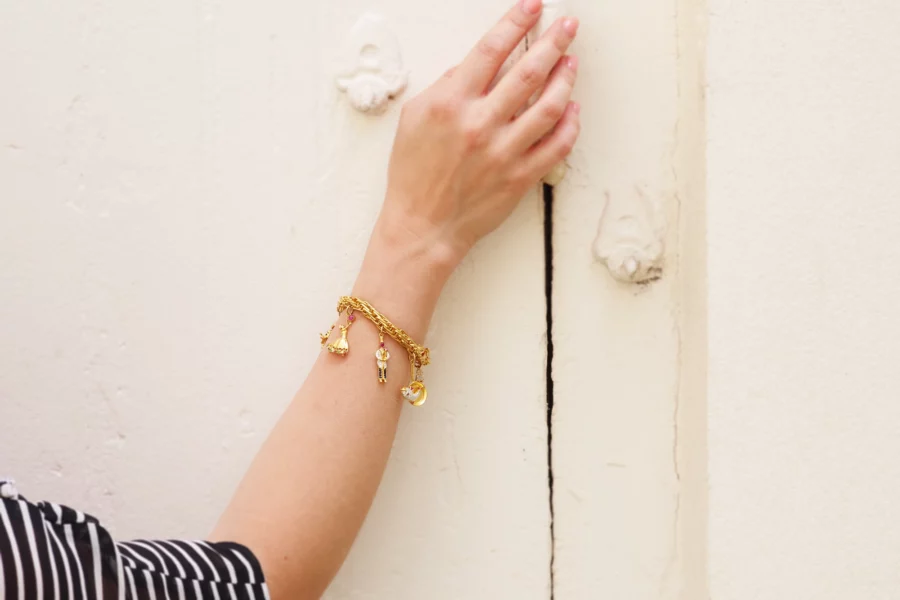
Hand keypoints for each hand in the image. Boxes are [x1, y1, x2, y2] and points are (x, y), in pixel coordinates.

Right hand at [377, 0, 580, 269]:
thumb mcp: (414, 118)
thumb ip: (445, 87)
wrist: (423, 226)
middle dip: (554, 42)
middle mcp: (480, 124)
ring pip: (549, 106)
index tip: (532, 6)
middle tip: (568, 26)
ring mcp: (504, 152)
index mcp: (451, 103)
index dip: (516, 22)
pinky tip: (572, 109)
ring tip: (571, 63)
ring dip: (566, 79)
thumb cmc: (414, 174)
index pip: (491, 49)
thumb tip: (474, 67)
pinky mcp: (520, 177)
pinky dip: (569, 124)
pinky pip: (556, 145)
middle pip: (528, 71)